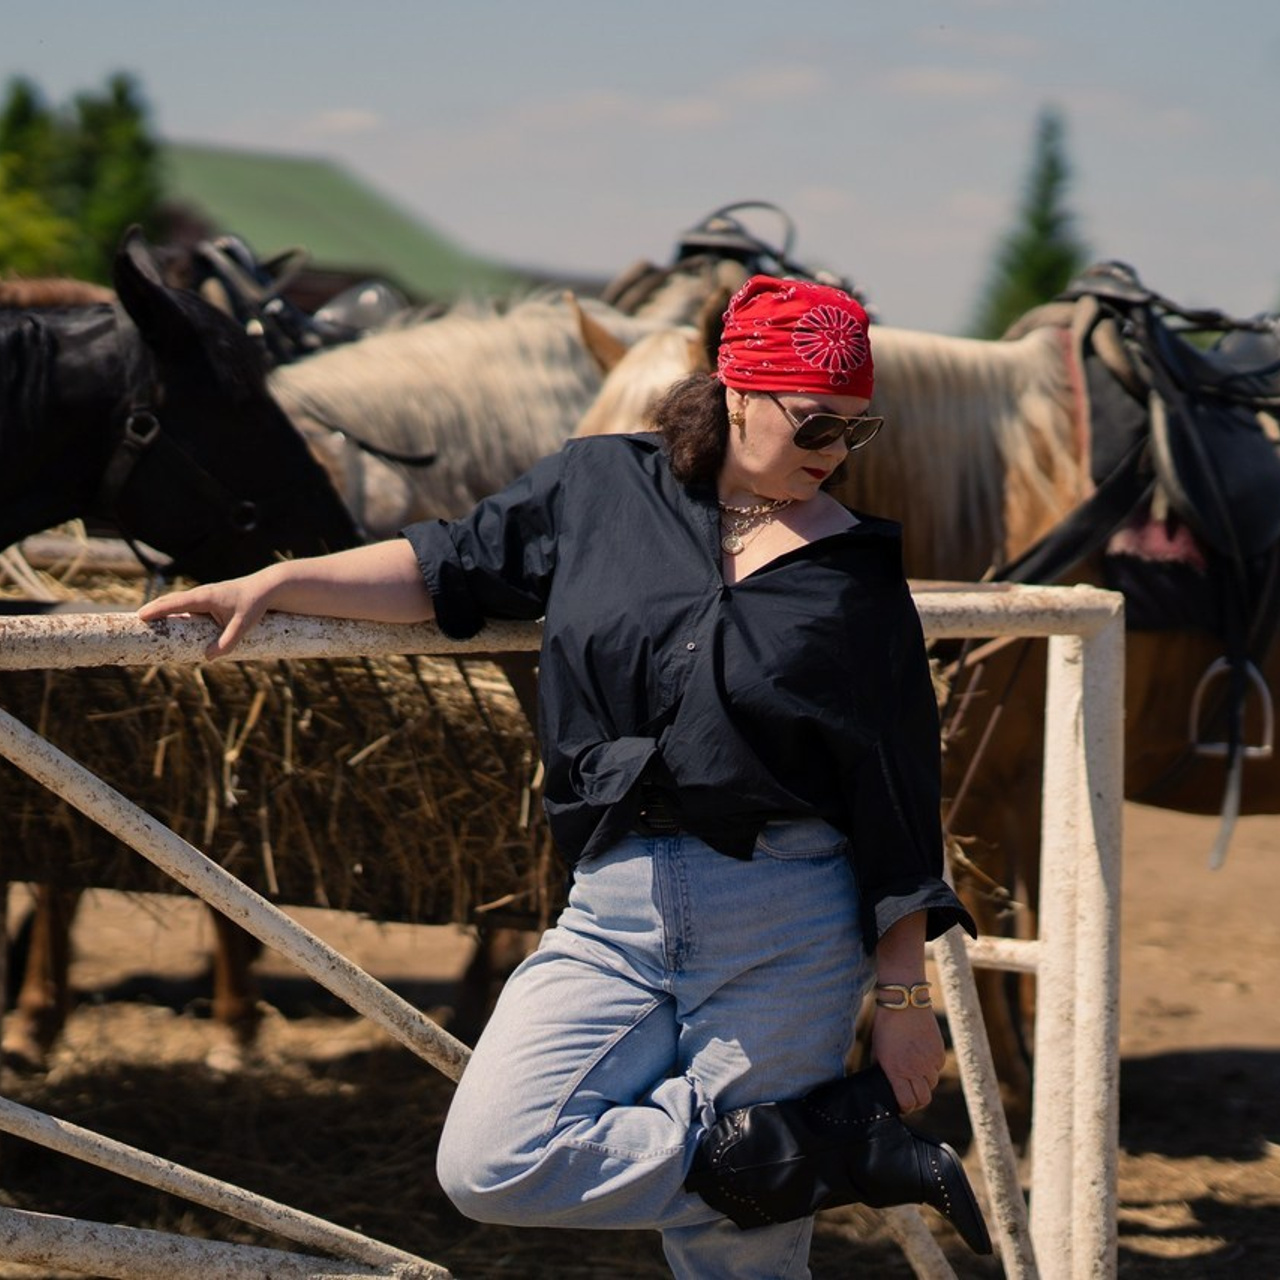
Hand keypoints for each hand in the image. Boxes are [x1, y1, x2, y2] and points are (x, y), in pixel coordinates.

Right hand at [137, 572, 274, 659]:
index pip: (175, 603)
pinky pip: (186, 607)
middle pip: (171, 601)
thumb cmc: (254, 605)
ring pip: (177, 603)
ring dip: (161, 610)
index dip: (157, 610)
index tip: (140, 616)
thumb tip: (208, 658)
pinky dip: (174, 611)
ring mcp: (203, 596)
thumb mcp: (242, 626)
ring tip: (145, 621)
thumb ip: (227, 642)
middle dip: (153, 610)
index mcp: (204, 597)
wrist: (265, 588)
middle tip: (134, 621)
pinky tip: (168, 622)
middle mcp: (200, 594)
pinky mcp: (208, 601)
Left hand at [870, 1005, 945, 1113]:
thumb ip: (883, 1070)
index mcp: (896, 1071)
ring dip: (924, 1084)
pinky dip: (930, 1068)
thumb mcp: (877, 1050)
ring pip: (931, 1084)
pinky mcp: (939, 1053)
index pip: (907, 1103)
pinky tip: (921, 1058)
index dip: (904, 1107)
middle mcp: (915, 1070)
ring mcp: (929, 1062)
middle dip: (917, 1101)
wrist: (905, 1004)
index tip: (901, 1104)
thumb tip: (884, 1083)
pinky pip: (937, 1069)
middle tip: (910, 1095)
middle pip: (924, 1099)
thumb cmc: (886, 1026)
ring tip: (914, 1074)